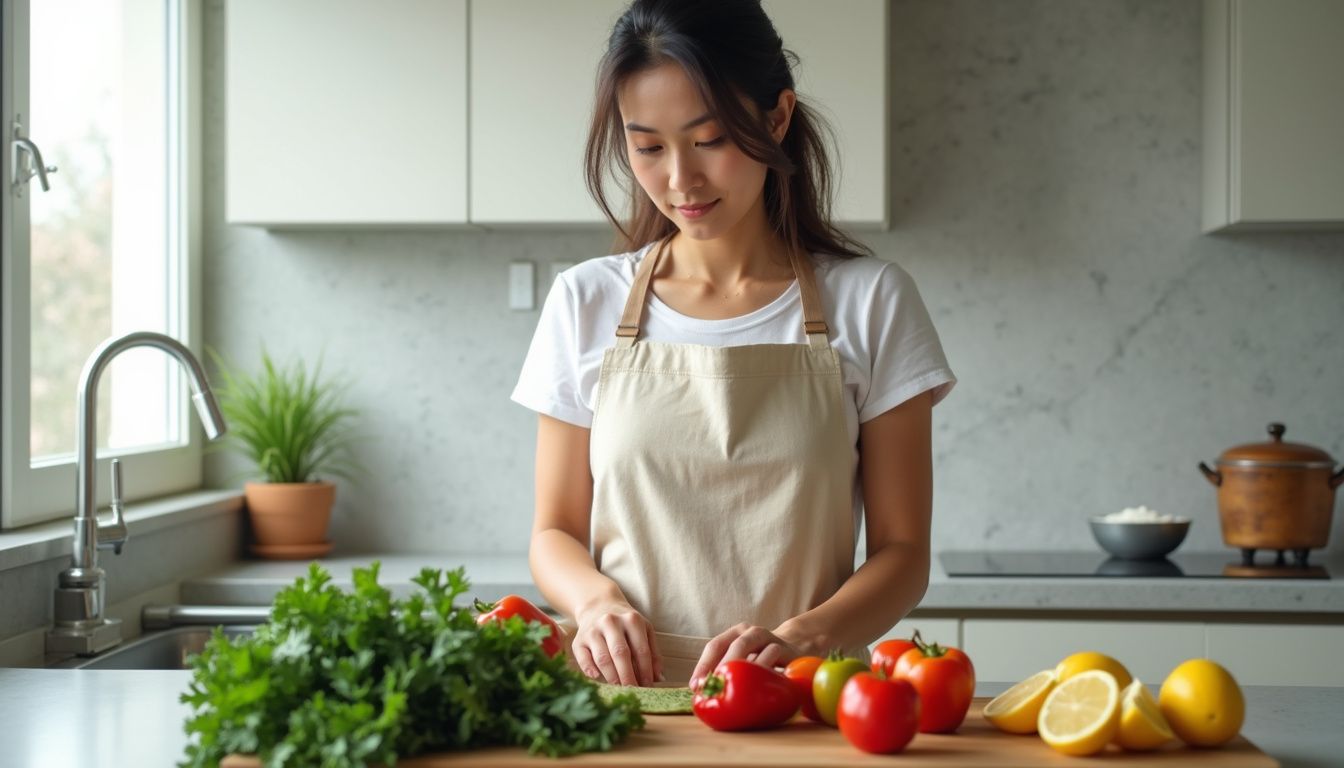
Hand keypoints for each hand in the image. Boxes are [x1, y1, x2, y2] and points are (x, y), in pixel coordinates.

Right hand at [571, 602, 662, 685]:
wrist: (599, 606)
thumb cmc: (625, 624)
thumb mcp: (644, 630)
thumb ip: (653, 653)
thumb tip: (659, 678)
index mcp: (631, 619)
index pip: (640, 649)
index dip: (645, 670)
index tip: (648, 686)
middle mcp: (610, 622)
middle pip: (620, 653)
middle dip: (628, 676)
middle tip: (633, 691)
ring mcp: (593, 630)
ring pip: (602, 658)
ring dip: (612, 677)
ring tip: (620, 689)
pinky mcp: (578, 640)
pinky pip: (583, 658)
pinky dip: (589, 669)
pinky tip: (597, 678)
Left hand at [690, 622, 806, 688]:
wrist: (795, 652)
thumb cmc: (761, 662)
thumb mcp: (742, 665)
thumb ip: (724, 673)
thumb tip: (701, 692)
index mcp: (734, 634)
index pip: (714, 646)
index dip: (704, 665)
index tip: (696, 686)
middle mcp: (750, 632)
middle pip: (734, 645)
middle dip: (723, 665)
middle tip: (716, 686)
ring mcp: (769, 638)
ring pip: (752, 647)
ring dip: (741, 667)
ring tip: (733, 685)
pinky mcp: (786, 648)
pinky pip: (773, 656)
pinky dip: (763, 670)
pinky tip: (757, 685)